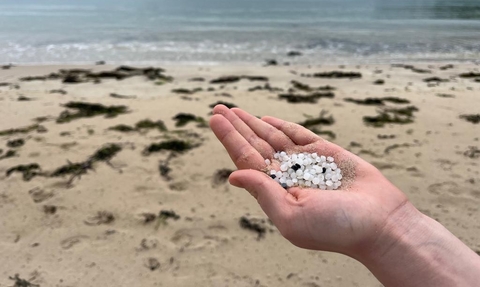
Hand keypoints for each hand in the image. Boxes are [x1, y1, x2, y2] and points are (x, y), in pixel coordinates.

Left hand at [209, 105, 411, 256]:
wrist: (381, 223)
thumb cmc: (337, 227)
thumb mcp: (292, 215)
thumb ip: (263, 193)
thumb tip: (233, 175)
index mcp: (275, 192)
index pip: (245, 160)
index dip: (229, 139)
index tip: (213, 119)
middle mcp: (286, 176)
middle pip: (254, 145)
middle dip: (236, 127)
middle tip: (217, 109)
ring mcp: (305, 163)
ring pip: (272, 138)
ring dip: (253, 123)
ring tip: (233, 111)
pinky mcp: (325, 152)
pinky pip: (298, 135)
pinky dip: (281, 126)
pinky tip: (265, 119)